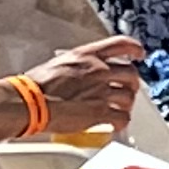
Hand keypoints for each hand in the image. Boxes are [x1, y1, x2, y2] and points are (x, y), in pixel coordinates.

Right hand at [29, 39, 147, 136]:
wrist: (29, 102)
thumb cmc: (35, 86)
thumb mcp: (58, 64)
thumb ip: (77, 67)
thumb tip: (80, 74)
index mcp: (86, 55)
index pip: (120, 44)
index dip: (134, 48)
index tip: (139, 53)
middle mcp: (97, 70)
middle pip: (130, 73)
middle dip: (132, 84)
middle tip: (128, 90)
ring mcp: (100, 91)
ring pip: (128, 97)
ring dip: (127, 105)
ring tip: (121, 109)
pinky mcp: (99, 112)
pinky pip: (121, 118)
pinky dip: (121, 122)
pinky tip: (116, 124)